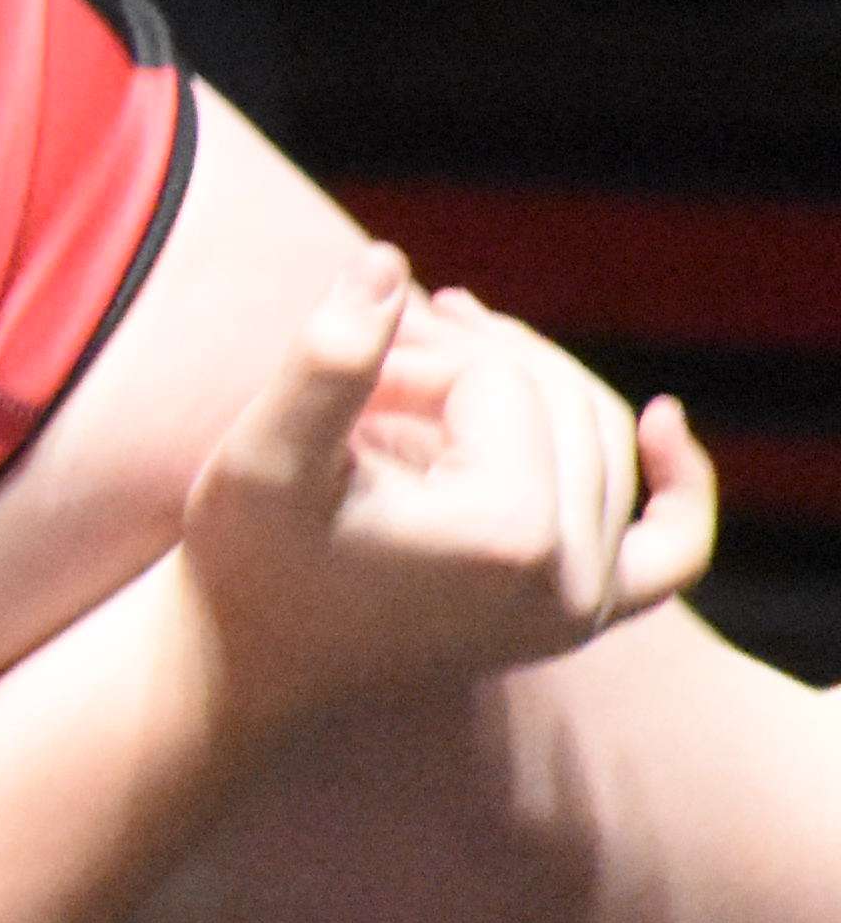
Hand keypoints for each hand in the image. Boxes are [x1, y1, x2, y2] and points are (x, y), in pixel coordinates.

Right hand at [179, 255, 711, 714]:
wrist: (249, 663)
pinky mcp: (587, 616)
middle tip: (374, 371)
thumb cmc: (248, 561)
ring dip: (523, 390)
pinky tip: (663, 422)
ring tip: (427, 385)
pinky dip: (675, 479)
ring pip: (600, 438)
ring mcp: (588, 605)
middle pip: (559, 400)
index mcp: (511, 537)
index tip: (337, 399)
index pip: (494, 381)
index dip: (410, 365)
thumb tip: (387, 260)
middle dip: (466, 366)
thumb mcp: (265, 457)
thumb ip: (329, 359)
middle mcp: (573, 581)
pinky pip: (672, 543)